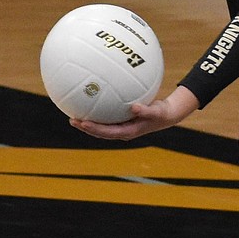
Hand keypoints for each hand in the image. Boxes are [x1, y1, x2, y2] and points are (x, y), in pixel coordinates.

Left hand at [70, 88, 198, 141]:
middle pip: (100, 132)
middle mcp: (122, 131)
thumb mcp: (156, 112)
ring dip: (87, 123)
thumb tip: (133, 107)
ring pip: (101, 127)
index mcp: (128, 132)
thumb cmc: (161, 113)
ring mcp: (121, 127)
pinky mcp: (121, 121)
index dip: (94, 129)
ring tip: (74, 116)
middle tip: (72, 120)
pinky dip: (96, 114)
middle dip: (85, 127)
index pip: (107, 132)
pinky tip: (89, 104)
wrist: (166, 115)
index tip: (83, 123)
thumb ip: (146, 110)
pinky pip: (106, 119)